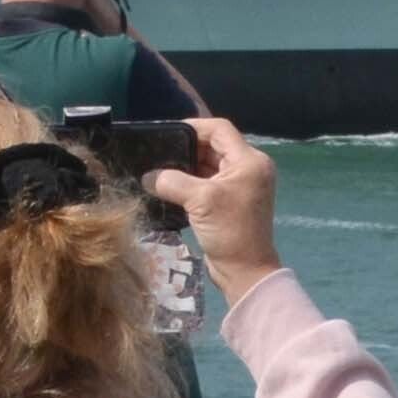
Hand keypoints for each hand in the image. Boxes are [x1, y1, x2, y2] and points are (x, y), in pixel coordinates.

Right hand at [150, 117, 278, 299]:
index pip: (220, 129)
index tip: (167, 133)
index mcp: (250, 161)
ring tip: (160, 169)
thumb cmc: (229, 230)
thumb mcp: (200, 200)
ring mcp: (241, 186)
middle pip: (214, 146)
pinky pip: (209, 182)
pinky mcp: (231, 202)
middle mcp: (249, 168)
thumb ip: (172, 181)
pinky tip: (170, 186)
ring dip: (187, 166)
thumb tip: (148, 176)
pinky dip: (191, 182)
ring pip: (210, 165)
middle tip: (159, 153)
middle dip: (187, 148)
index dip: (193, 127)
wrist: (245, 271)